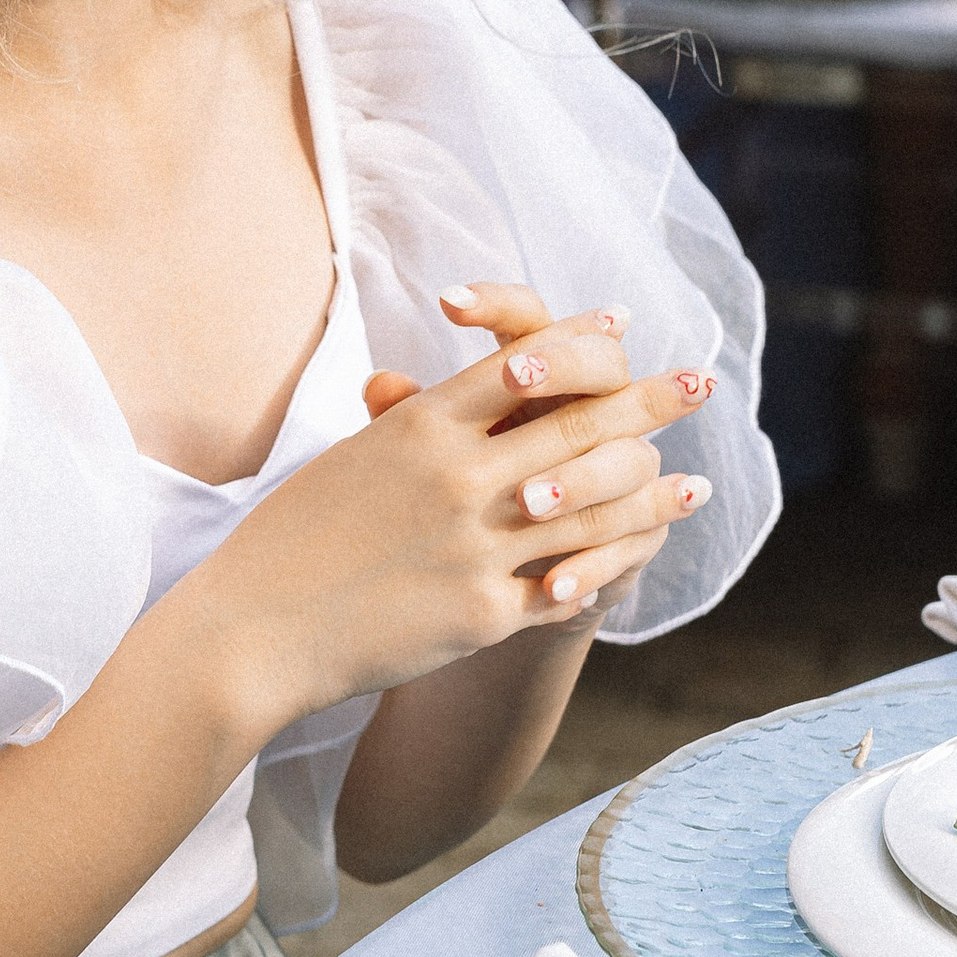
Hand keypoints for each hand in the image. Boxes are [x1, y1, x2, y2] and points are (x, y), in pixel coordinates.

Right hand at [204, 278, 713, 720]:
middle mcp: (458, 478)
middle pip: (578, 423)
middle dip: (652, 400)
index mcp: (419, 426)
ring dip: (655, 487)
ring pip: (594, 505)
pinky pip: (569, 582)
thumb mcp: (348, 461)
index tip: (625, 324)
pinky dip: (613, 565)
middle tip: (701, 382)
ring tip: (696, 482)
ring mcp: (476, 547)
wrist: (255, 631)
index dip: (583, 338)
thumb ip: (407, 425)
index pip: (522, 361)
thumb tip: (437, 389)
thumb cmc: (288, 540)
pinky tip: (644, 553)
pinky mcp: (484, 612)